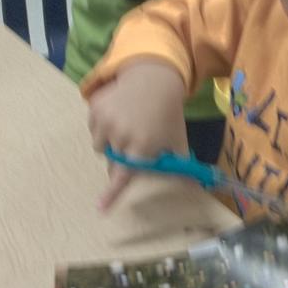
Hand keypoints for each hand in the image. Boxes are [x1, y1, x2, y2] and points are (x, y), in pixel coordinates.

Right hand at [87, 60, 187, 210]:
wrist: (154, 79)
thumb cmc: (168, 115)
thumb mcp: (178, 140)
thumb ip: (181, 165)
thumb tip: (194, 186)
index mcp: (142, 146)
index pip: (125, 175)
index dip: (112, 193)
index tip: (100, 208)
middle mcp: (121, 135)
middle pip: (112, 162)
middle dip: (121, 159)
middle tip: (134, 144)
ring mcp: (106, 120)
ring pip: (100, 146)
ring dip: (110, 143)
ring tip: (127, 127)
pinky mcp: (95, 108)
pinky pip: (93, 128)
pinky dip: (102, 126)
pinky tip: (119, 114)